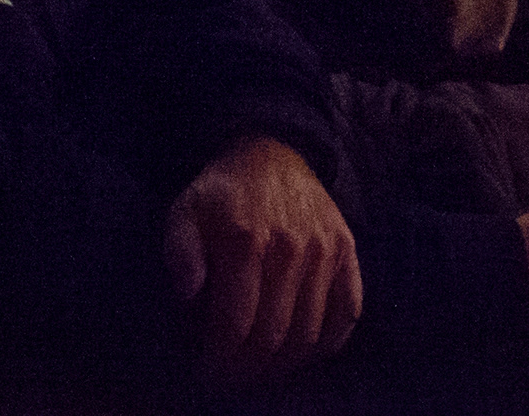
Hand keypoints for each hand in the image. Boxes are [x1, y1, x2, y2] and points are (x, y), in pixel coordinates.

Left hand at [166, 137, 362, 386]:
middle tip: (231, 377)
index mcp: (246, 242)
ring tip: (262, 368)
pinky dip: (329, 342)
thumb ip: (180, 254)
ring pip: (309, 333)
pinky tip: (305, 350)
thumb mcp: (184, 213)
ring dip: (284, 364)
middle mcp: (291, 248)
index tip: (207, 372)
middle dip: (248, 369)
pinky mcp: (347, 250)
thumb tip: (188, 295)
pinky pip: (348, 311)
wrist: (272, 152)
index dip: (220, 360)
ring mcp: (325, 250)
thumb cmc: (222, 194)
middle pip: (273, 337)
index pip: (236, 326)